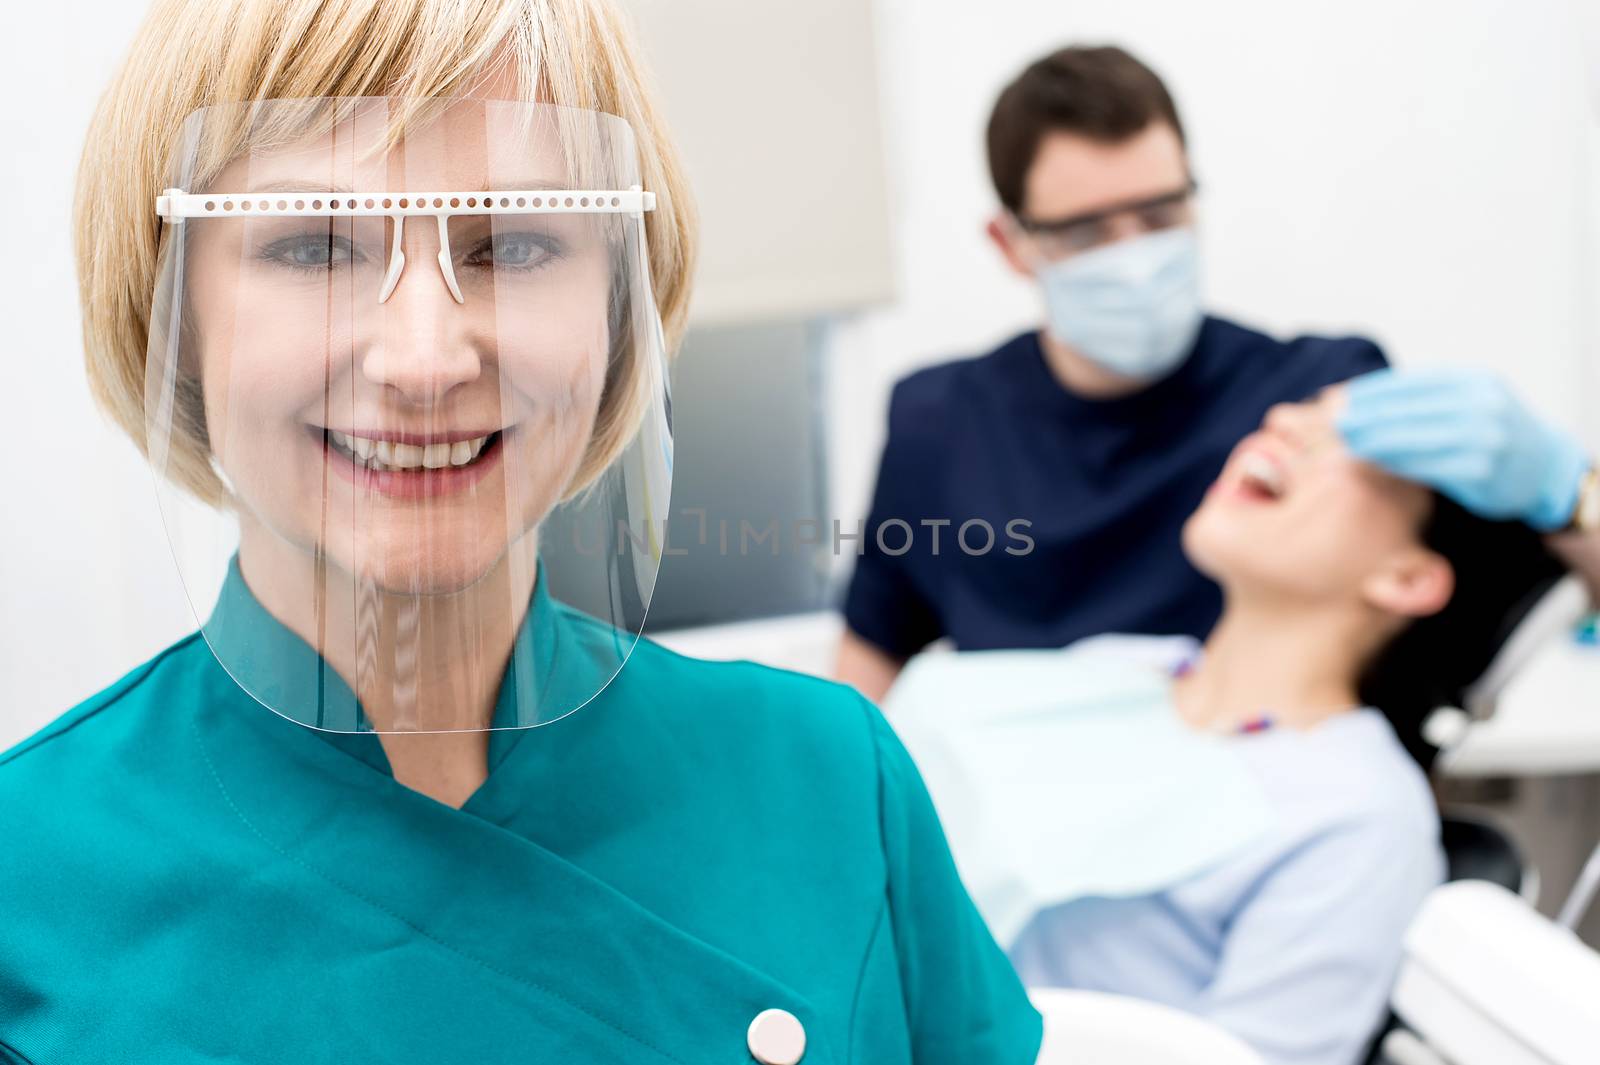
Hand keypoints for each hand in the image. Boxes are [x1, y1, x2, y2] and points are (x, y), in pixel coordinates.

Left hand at [1336, 367, 1589, 530]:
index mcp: (1476, 379)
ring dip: (1375, 440)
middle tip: (1337, 422)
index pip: (1415, 381)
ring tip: (1347, 442)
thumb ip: (1426, 396)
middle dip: (1368, 416)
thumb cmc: (1492, 430)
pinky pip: (1426, 465)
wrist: (1544, 467)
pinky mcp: (1480, 470)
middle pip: (1410, 408)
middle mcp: (1483, 404)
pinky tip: (1374, 461)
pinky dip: (1396, 461)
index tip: (1345, 397)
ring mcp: (1485, 437)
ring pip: (1414, 437)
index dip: (1376, 389)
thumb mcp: (1470, 398)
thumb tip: (1358, 397)